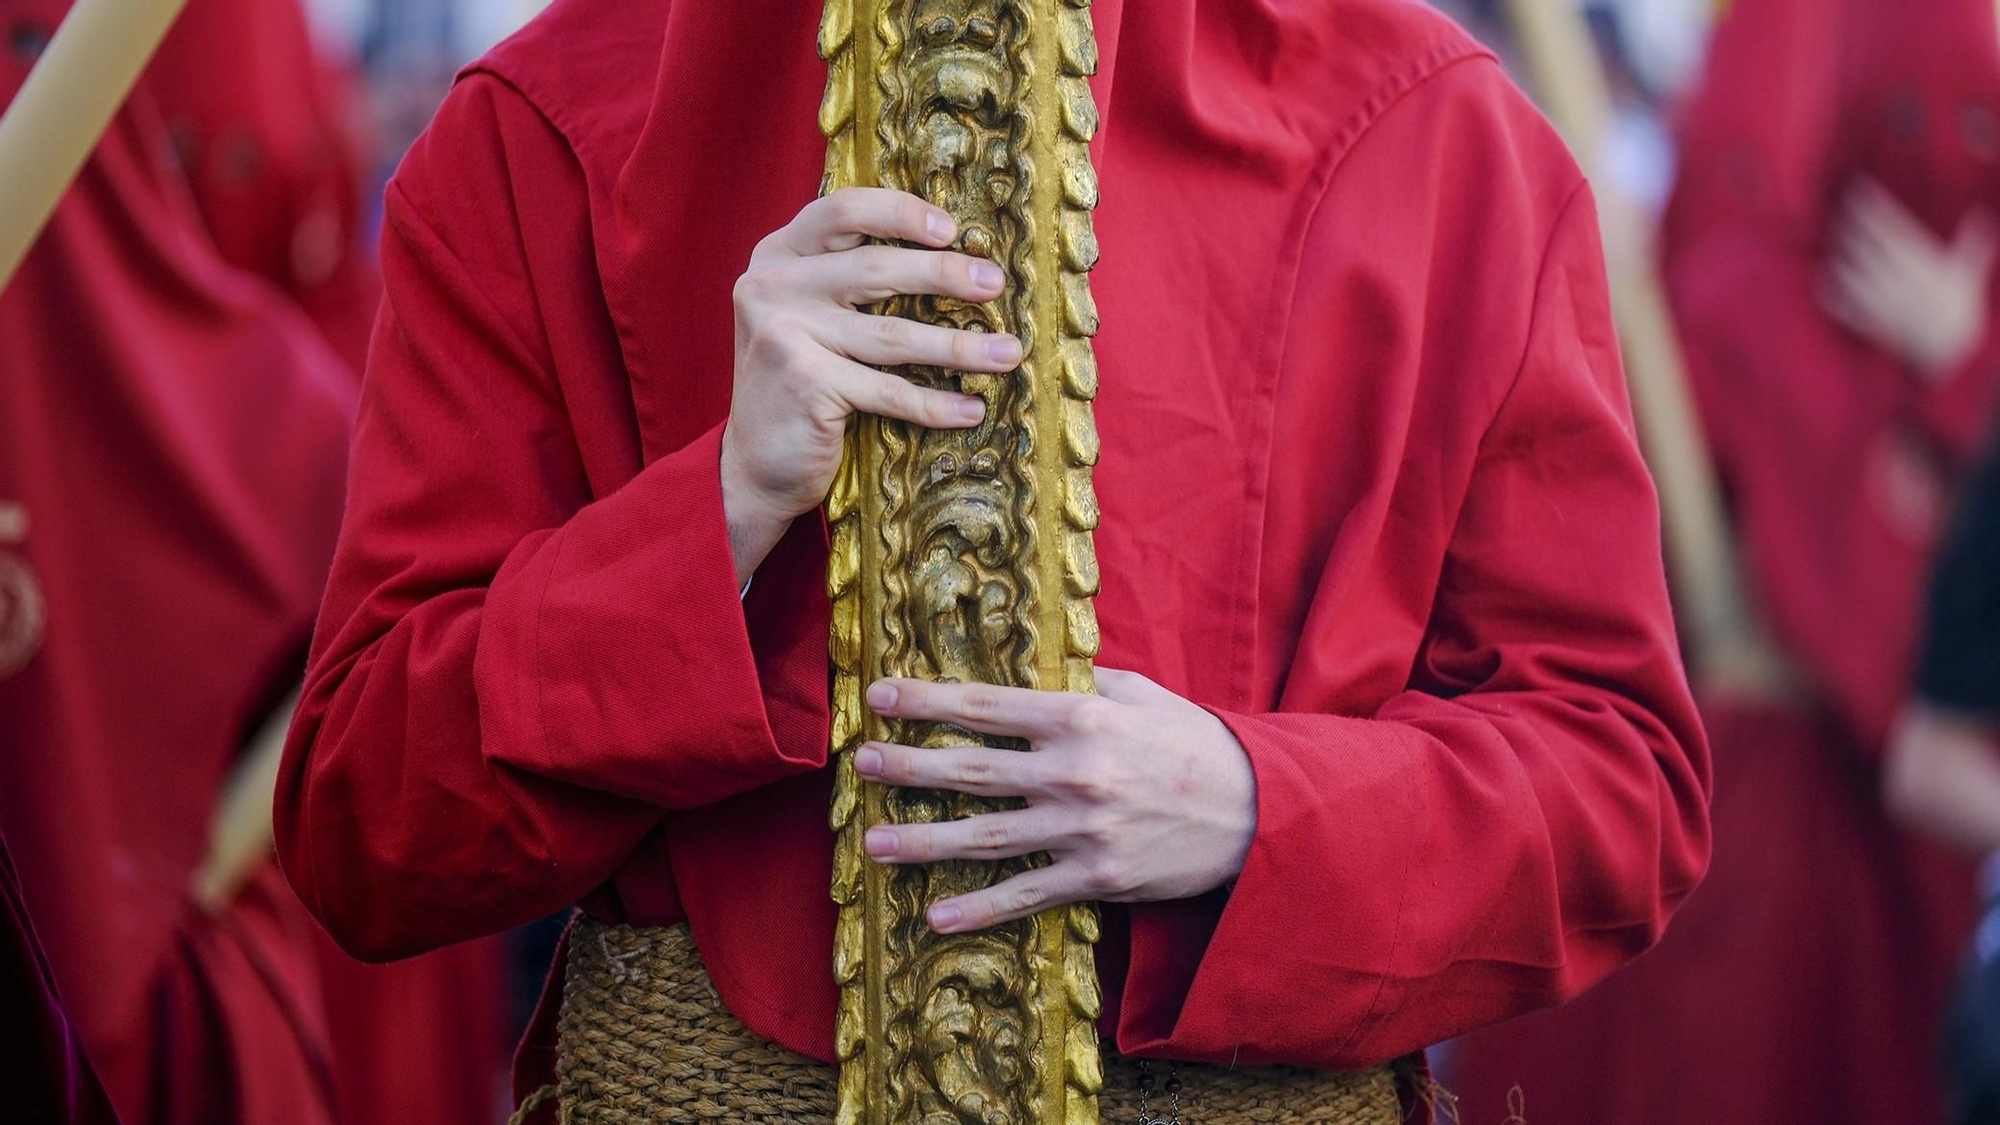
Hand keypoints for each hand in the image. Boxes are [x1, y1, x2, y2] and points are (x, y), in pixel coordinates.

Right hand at [721, 188, 1020, 582]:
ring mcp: (785, 334)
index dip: (901, 213)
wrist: (755, 464)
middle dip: (945, 275)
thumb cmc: (802, 382)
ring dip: (960, 347)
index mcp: (778, 255)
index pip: (843, 210)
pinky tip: (972, 409)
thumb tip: (954, 258)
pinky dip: (935, 404)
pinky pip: (890, 391)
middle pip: (876, 269)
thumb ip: (850, 279)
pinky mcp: (806, 383)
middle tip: (995, 284)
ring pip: (893, 335)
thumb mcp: (810, 314)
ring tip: (1009, 353)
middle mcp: (773, 286)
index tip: (952, 230)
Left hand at [854, 669, 1259, 933]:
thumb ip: (1085, 683)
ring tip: (872, 842)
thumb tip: (1035, 670)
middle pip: (974, 769)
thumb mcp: (1143, 694)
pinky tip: (935, 916)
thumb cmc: (1195, 744)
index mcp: (1082, 717)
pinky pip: (1027, 893)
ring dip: (925, 840)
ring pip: (988, 835)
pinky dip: (980, 908)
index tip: (880, 696)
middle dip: (911, 766)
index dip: (928, 700)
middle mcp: (1075, 771)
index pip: (987, 706)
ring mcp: (1084, 829)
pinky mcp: (1098, 876)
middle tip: (863, 763)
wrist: (1258, 810)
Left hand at [1823, 178, 1997, 379]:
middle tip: (1842, 210)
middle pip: (1864, 245)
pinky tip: (1825, 282)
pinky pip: (1843, 307)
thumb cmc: (1960, 309)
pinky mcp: (1870, 320)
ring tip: (1835, 246)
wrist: (1952, 349)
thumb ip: (1972, 244)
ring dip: (1841, 258)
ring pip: (1849, 273)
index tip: (1860, 190)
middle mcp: (1895, 278)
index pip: (1889, 227)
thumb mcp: (1968, 273)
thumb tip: (1983, 217)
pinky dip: (1833, 295)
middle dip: (1852, 226)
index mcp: (1918, 262)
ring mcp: (1879, 299)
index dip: (1872, 207)